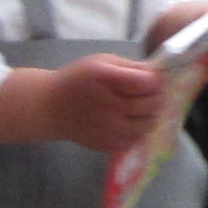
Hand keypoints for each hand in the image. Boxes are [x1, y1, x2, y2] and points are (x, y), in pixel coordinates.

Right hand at [0, 52, 164, 153]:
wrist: (51, 107)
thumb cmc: (78, 79)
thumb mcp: (101, 62)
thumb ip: (130, 67)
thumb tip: (157, 74)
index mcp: (107, 79)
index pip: (147, 83)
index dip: (155, 81)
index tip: (150, 80)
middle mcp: (109, 106)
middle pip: (151, 105)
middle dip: (156, 97)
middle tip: (150, 94)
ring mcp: (109, 129)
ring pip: (147, 125)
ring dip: (150, 116)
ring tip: (141, 108)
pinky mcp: (108, 145)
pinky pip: (135, 140)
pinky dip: (138, 131)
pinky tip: (129, 121)